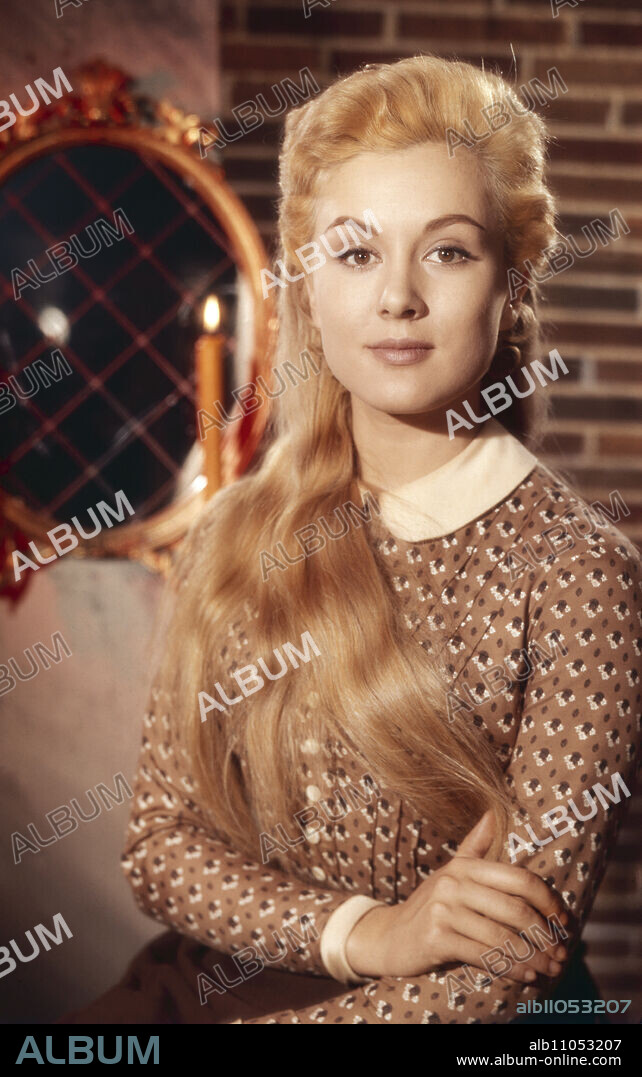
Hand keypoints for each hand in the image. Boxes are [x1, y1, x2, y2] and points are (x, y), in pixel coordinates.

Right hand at [345, 810, 567, 984]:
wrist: (391, 935)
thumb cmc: (431, 905)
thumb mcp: (452, 871)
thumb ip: (476, 845)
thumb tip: (494, 812)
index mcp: (466, 865)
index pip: (519, 879)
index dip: (548, 900)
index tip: (564, 921)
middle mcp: (454, 882)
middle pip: (515, 909)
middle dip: (545, 934)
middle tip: (563, 953)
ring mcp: (444, 909)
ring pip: (503, 936)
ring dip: (533, 956)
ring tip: (551, 968)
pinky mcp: (437, 937)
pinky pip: (484, 955)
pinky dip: (511, 967)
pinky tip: (526, 975)